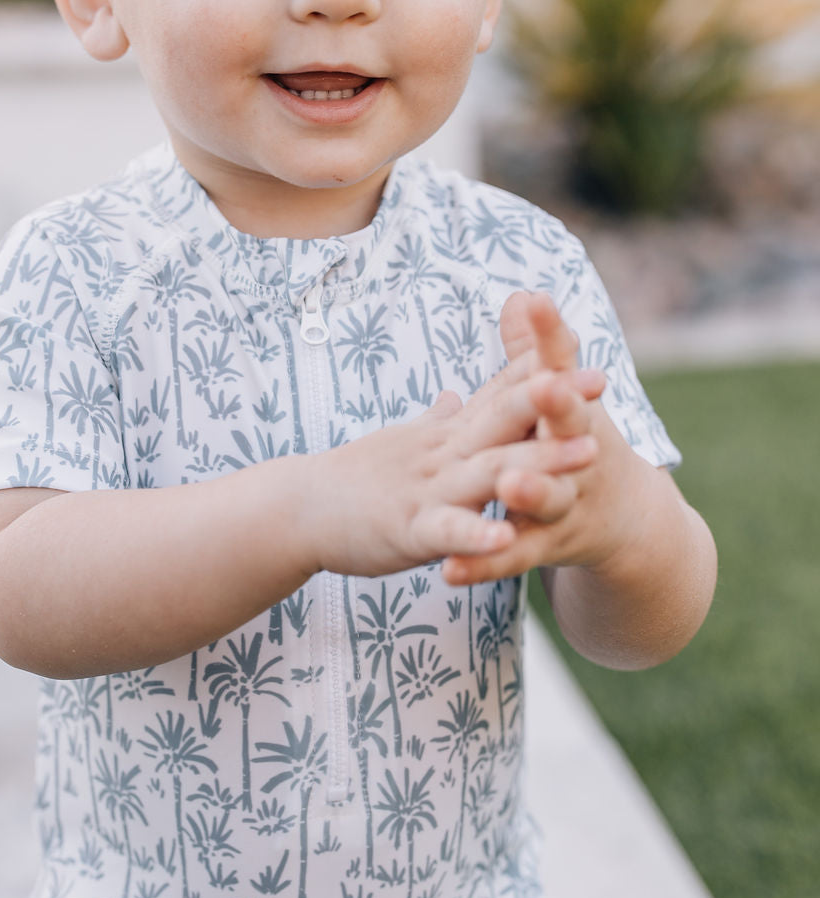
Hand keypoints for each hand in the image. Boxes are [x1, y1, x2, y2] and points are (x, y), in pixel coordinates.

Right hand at [298, 344, 604, 580]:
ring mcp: (426, 489)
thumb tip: (451, 395)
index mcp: (444, 435)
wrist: (296, 507)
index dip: (544, 375)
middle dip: (554, 400)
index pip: (497, 395)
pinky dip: (477, 535)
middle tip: (601, 381)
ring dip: (540, 463)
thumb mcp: (404, 443)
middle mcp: (441, 453)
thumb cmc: (353, 478)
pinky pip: (447, 531)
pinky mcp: (407, 529)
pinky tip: (508, 540)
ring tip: (588, 455)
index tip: (588, 357)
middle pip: (503, 420)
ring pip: (489, 472)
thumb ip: (436, 421)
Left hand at [442, 291, 639, 584]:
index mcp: (574, 414)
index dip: (551, 338)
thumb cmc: (578, 442)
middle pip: (568, 429)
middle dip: (557, 407)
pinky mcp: (544, 548)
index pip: (564, 367)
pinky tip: (449, 571)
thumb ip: (540, 351)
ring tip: (509, 484)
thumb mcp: (565, 398)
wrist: (628, 525)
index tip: (538, 303)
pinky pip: (510, 558)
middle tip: (545, 386)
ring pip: (548, 497)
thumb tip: (524, 293)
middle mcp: (577, 456)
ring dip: (529, 490)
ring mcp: (564, 504)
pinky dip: (481, 564)